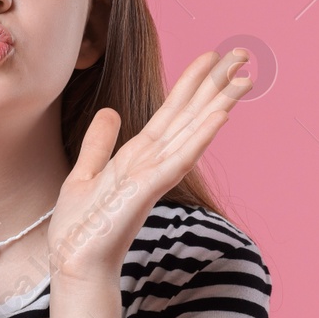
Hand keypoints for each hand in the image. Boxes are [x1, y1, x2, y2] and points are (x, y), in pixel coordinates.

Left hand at [47, 50, 252, 281]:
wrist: (74, 262)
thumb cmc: (81, 228)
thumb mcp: (85, 174)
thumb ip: (99, 144)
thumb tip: (110, 113)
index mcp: (138, 156)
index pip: (171, 113)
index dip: (191, 84)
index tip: (212, 58)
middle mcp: (153, 162)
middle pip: (189, 116)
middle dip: (214, 85)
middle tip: (242, 55)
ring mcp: (154, 175)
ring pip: (192, 131)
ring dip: (218, 103)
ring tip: (243, 77)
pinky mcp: (149, 188)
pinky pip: (180, 157)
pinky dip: (200, 135)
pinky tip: (219, 114)